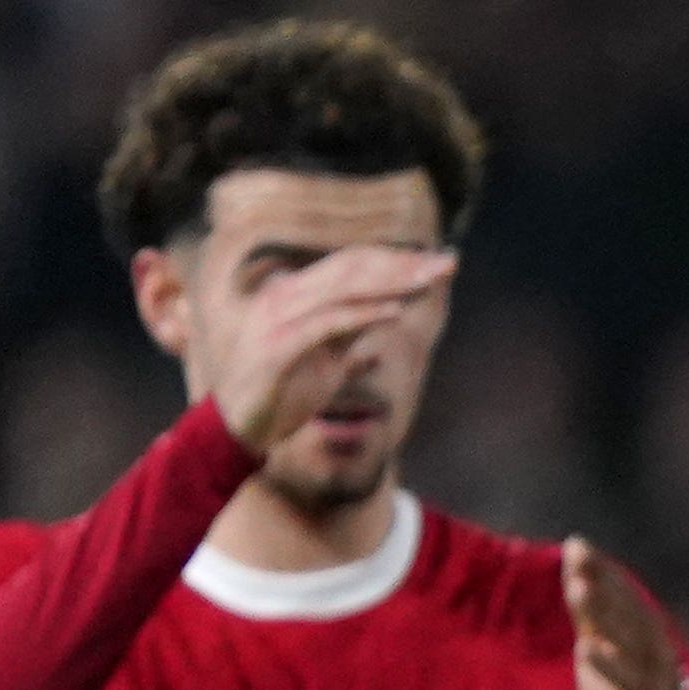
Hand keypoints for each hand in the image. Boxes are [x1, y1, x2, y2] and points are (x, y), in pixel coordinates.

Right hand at [211, 245, 452, 459]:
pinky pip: (327, 324)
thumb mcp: (325, 364)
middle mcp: (286, 296)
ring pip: (342, 289)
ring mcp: (279, 317)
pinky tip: (394, 313)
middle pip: (353, 268)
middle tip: (448, 263)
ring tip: (430, 280)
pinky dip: (361, 316)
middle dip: (403, 265)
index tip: (439, 265)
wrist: (240, 426)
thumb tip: (378, 342)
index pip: (352, 266)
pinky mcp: (278, 346)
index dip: (396, 262)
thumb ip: (348, 342)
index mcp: (297, 295)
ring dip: (390, 283)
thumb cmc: (281, 393)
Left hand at [565, 540, 688, 689]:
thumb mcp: (606, 652)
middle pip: (628, 613)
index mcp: (647, 638)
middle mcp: (657, 654)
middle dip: (604, 584)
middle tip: (579, 555)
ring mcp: (657, 683)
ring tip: (579, 590)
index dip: (602, 571)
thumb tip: (576, 570)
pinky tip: (587, 648)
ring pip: (630, 644)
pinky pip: (630, 687)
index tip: (577, 545)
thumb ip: (593, 616)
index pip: (624, 597)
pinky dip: (610, 668)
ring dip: (606, 615)